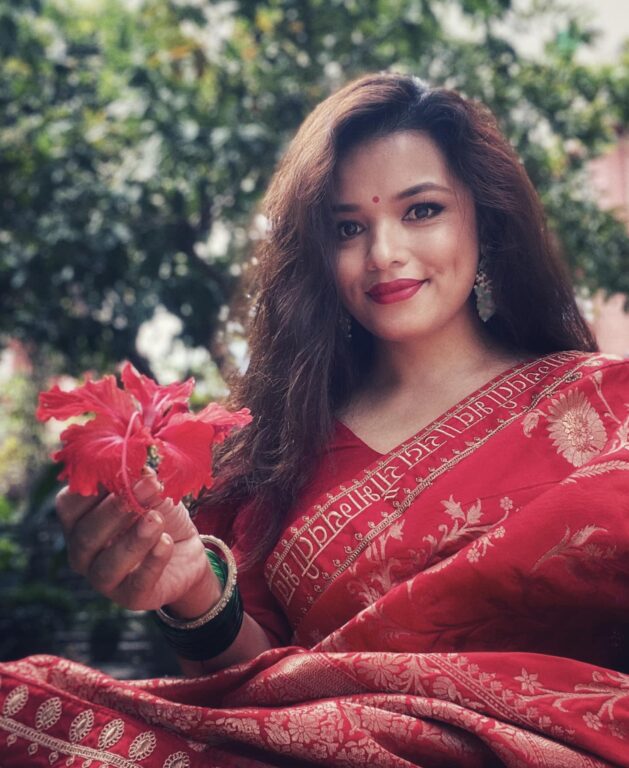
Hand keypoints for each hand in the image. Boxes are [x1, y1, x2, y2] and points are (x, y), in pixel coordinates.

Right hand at [56, 470, 219, 613]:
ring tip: (156, 519)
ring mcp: (103, 578)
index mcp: (79, 520)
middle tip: (149, 486)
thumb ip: (140, 476)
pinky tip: (166, 543)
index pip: (70, 504)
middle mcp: (82, 552)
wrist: (186, 551)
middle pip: (87, 534)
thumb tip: (138, 458)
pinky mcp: (130, 597)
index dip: (96, 487)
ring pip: (107, 563)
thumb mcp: (150, 490)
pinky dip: (152, 562)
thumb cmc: (158, 514)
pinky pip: (137, 583)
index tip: (125, 467)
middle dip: (118, 509)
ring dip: (134, 539)